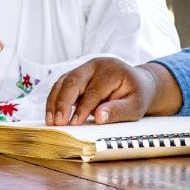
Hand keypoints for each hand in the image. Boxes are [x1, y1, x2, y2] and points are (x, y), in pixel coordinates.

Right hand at [45, 58, 181, 125]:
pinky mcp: (77, 75)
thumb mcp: (136, 106)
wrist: (138, 83)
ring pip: (64, 81)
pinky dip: (55, 99)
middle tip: (58, 123)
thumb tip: (99, 117)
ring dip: (55, 101)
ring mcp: (85, 67)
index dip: (82, 108)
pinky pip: (62, 85)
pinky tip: (52, 115)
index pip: (94, 90)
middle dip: (63, 102)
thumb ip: (118, 111)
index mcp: (112, 70)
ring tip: (51, 121)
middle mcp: (96, 64)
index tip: (74, 124)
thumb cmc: (137, 96)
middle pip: (74, 80)